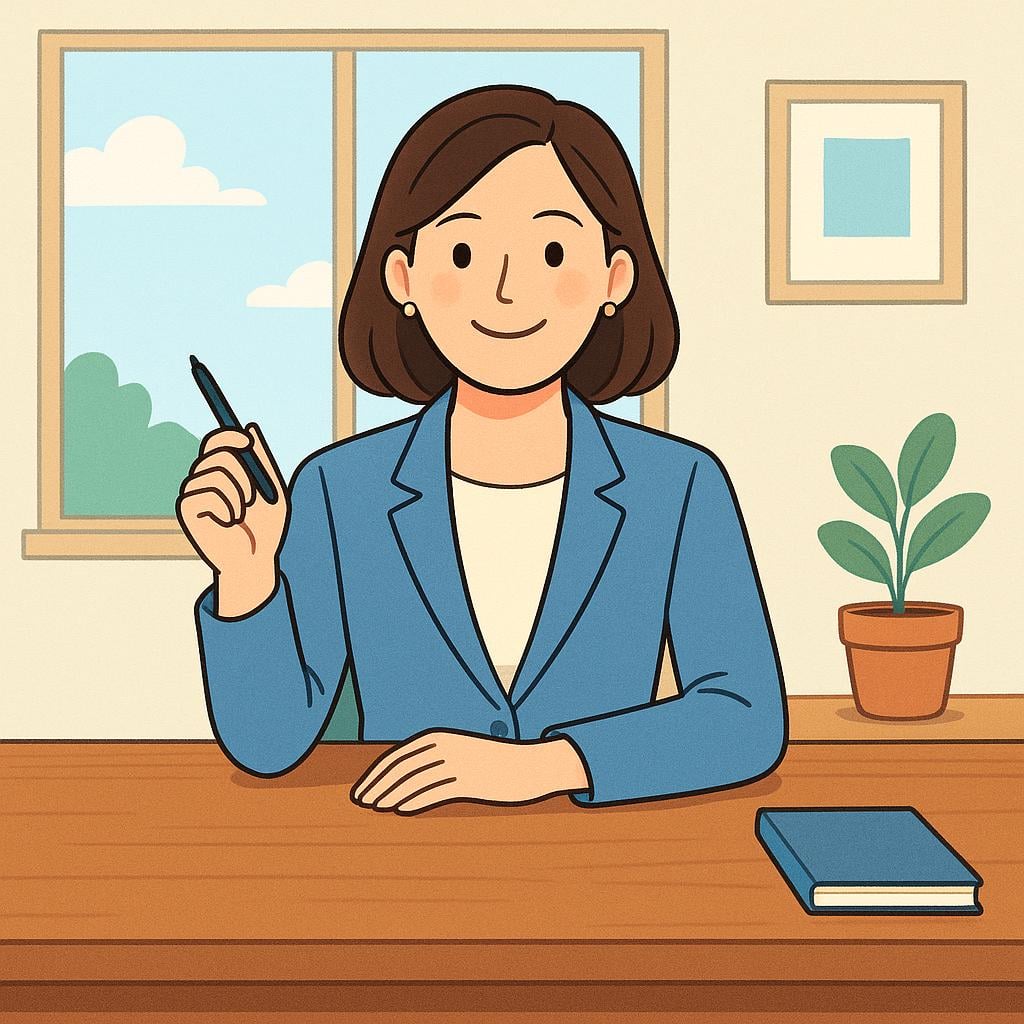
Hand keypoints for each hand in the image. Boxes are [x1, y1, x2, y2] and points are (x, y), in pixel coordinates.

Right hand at [176, 423, 287, 613]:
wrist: (256, 560)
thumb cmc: (265, 529)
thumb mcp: (273, 489)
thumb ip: (263, 460)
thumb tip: (250, 427)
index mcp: (223, 472)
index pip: (216, 441)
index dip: (229, 436)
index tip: (247, 442)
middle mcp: (204, 478)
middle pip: (217, 451)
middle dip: (243, 471)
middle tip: (253, 497)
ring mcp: (193, 493)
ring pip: (214, 472)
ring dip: (238, 494)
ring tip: (242, 514)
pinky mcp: (186, 510)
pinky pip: (205, 493)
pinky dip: (226, 507)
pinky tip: (229, 522)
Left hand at [350, 730, 589, 814]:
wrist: (532, 764)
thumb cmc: (493, 762)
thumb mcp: (461, 754)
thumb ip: (435, 762)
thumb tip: (404, 782)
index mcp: (440, 737)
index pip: (398, 756)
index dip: (376, 774)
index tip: (361, 790)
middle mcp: (446, 747)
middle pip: (401, 767)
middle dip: (377, 784)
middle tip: (359, 802)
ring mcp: (459, 763)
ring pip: (415, 780)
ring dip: (391, 794)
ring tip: (375, 808)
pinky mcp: (471, 780)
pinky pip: (436, 790)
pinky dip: (415, 800)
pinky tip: (400, 810)